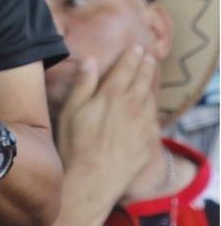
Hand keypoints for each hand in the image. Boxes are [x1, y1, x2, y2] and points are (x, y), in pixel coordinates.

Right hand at [55, 48, 159, 194]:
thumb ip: (83, 83)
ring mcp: (143, 125)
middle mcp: (132, 106)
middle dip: (146, 67)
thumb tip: (90, 60)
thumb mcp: (71, 109)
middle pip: (143, 81)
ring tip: (150, 77)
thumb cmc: (74, 143)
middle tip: (149, 57)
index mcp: (112, 95)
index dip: (132, 57)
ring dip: (151, 85)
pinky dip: (153, 108)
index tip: (137, 47)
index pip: (126, 69)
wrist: (92, 178)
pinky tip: (151, 108)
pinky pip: (154, 119)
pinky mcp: (148, 142)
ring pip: (151, 99)